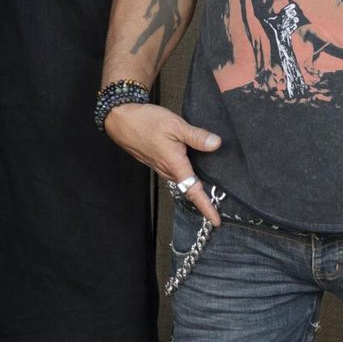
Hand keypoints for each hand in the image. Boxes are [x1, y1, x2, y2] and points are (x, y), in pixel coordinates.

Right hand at [104, 102, 222, 225]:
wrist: (120, 120)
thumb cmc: (145, 122)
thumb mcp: (175, 125)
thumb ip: (197, 136)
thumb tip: (216, 144)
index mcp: (175, 165)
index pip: (194, 192)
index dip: (206, 208)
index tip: (216, 221)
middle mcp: (167, 170)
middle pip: (189, 188)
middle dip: (204, 196)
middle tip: (221, 201)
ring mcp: (160, 167)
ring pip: (182, 180)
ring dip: (194, 183)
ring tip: (210, 185)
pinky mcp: (156, 161)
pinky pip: (174, 172)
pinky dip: (185, 173)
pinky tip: (192, 165)